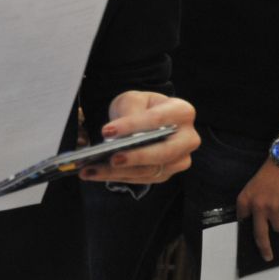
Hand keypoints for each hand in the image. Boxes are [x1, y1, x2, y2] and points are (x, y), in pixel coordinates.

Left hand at [82, 91, 197, 184]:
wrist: (146, 120)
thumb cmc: (141, 108)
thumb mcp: (133, 100)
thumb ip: (129, 112)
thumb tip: (118, 135)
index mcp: (182, 112)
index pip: (157, 120)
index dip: (132, 126)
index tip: (107, 131)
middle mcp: (187, 139)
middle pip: (163, 152)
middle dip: (135, 157)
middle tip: (111, 159)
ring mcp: (179, 160)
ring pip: (150, 170)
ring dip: (118, 172)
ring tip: (90, 170)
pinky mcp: (165, 174)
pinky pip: (141, 179)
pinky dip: (117, 177)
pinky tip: (95, 174)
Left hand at [237, 161, 278, 261]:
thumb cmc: (269, 177)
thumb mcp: (252, 189)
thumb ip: (253, 206)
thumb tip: (260, 227)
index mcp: (245, 201)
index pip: (243, 223)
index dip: (248, 234)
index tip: (251, 246)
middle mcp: (258, 206)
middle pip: (260, 235)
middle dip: (264, 248)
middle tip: (267, 257)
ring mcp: (274, 208)